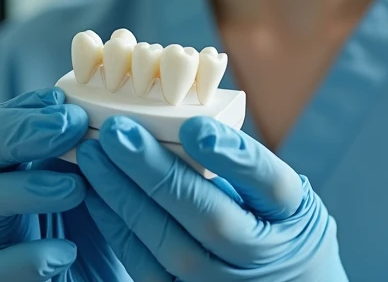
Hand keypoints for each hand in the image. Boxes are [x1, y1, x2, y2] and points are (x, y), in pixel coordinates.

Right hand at [0, 88, 127, 281]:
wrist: (92, 277)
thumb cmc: (95, 224)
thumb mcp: (98, 176)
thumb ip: (95, 142)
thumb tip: (116, 106)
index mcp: (8, 159)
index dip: (28, 106)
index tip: (66, 102)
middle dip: (20, 130)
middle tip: (70, 127)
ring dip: (28, 187)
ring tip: (76, 189)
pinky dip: (31, 256)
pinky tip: (68, 251)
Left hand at [76, 115, 347, 281]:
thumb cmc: (278, 228)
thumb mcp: (285, 197)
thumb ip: (244, 166)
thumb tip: (179, 121)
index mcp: (292, 217)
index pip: (270, 186)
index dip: (234, 158)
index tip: (193, 127)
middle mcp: (262, 258)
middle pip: (210, 218)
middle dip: (157, 172)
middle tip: (117, 130)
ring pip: (172, 247)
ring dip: (126, 197)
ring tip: (95, 154)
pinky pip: (148, 271)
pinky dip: (120, 230)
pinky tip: (98, 194)